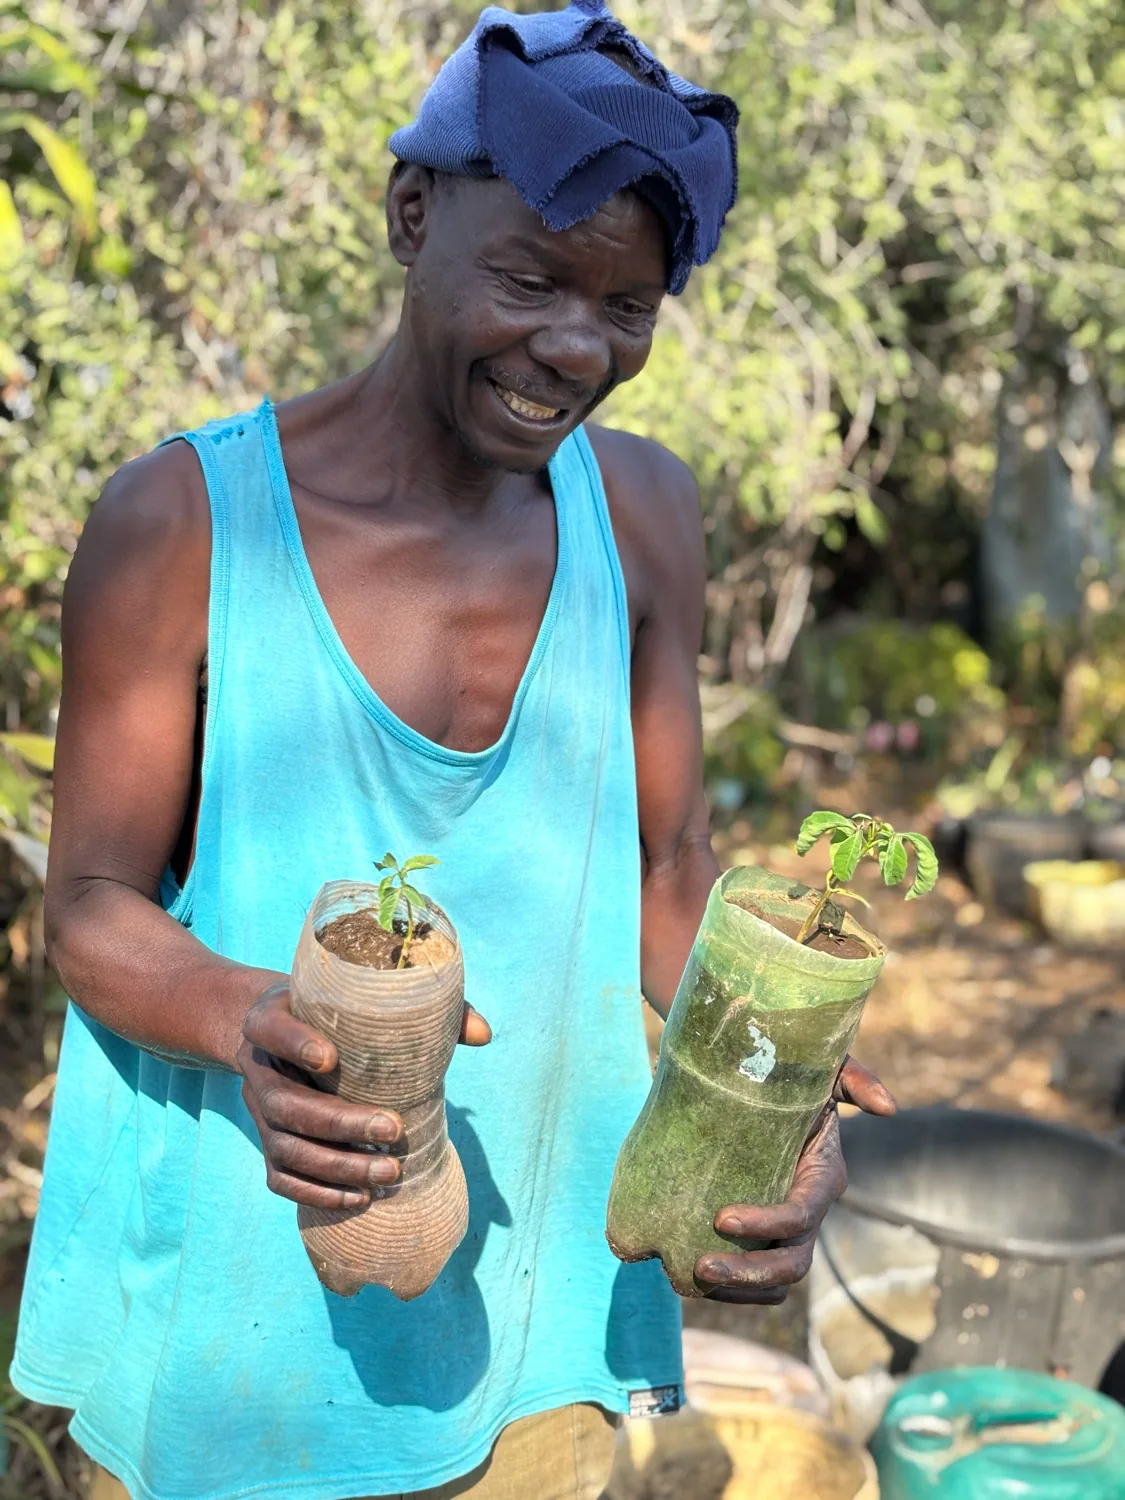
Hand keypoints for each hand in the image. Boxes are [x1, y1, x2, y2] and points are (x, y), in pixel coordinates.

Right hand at [238, 981, 490, 1208]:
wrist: (275, 1031)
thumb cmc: (332, 1011)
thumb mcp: (357, 995)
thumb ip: (422, 1010)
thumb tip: (484, 1033)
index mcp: (269, 1019)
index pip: (270, 1028)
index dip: (294, 1043)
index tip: (330, 1057)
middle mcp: (256, 1067)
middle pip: (285, 1104)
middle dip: (339, 1123)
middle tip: (393, 1131)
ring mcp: (258, 1110)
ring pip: (286, 1149)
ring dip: (337, 1167)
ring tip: (389, 1174)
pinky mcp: (266, 1144)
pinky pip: (282, 1178)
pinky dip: (318, 1193)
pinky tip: (360, 1198)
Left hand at [693, 1056, 894, 1302]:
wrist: (760, 1085)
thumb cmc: (794, 1074)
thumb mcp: (825, 1068)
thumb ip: (855, 1079)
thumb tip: (889, 1109)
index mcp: (824, 1177)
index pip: (799, 1215)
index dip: (765, 1224)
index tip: (721, 1217)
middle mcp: (809, 1211)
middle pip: (790, 1264)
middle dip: (748, 1272)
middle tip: (699, 1265)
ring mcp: (785, 1229)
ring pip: (773, 1282)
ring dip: (736, 1289)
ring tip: (689, 1278)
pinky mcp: (763, 1236)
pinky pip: (756, 1280)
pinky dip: (732, 1290)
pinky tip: (690, 1282)